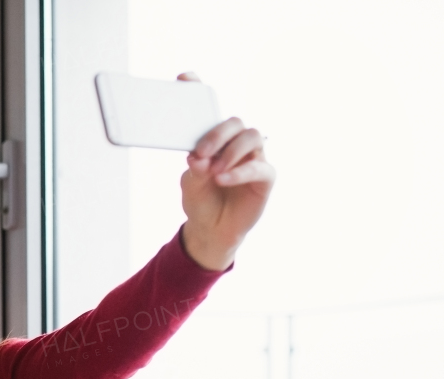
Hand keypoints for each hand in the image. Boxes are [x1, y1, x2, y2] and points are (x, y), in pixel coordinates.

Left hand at [177, 72, 275, 270]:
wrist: (210, 230)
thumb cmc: (201, 199)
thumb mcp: (191, 183)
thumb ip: (195, 168)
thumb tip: (199, 157)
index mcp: (215, 138)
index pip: (210, 108)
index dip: (198, 89)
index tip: (184, 78)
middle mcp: (236, 142)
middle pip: (234, 122)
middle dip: (216, 134)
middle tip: (200, 152)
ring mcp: (253, 157)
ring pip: (251, 137)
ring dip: (230, 152)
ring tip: (213, 170)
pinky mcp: (265, 177)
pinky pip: (259, 167)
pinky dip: (239, 171)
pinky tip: (222, 178)